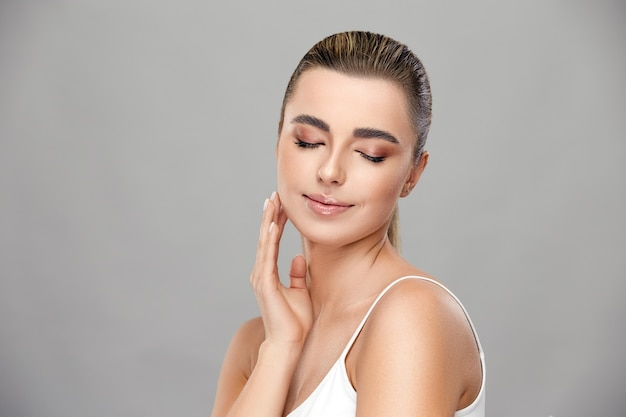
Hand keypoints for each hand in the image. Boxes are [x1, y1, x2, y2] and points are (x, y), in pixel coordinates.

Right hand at [250, 192, 312, 347]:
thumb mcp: (300, 292)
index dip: (276, 223)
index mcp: (268, 274)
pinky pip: (268, 256)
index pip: (271, 242)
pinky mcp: (266, 283)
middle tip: (274, 195)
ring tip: (273, 203)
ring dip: (269, 222)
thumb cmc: (294, 321)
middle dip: (270, 216)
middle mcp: (261, 273)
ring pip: (265, 243)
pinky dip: (271, 240)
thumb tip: (299, 258)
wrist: (288, 343)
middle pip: (265, 238)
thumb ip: (297, 274)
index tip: (280, 206)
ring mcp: (261, 277)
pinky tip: (274, 225)